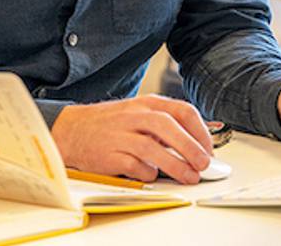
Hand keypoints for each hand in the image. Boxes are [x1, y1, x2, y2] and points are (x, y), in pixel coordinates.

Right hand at [51, 94, 212, 183]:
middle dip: (191, 146)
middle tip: (204, 164)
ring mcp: (120, 134)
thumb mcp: (138, 113)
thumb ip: (164, 125)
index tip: (208, 148)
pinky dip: (147, 172)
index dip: (200, 131)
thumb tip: (196, 144)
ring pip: (152, 147)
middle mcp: (134, 115)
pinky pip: (133, 165)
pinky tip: (153, 176)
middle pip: (168, 126)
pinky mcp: (108, 154)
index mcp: (146, 103)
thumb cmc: (110, 124)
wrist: (72, 129)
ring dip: (175, 164)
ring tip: (189, 176)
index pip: (181, 110)